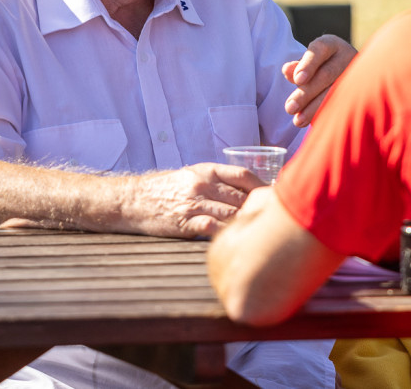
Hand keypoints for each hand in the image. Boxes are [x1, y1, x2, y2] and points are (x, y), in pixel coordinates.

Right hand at [118, 163, 266, 238]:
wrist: (133, 200)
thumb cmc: (166, 189)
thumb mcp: (192, 175)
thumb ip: (219, 181)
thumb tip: (249, 190)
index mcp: (207, 170)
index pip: (244, 175)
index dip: (264, 186)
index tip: (276, 196)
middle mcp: (203, 184)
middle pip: (242, 196)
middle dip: (260, 208)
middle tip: (275, 219)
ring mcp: (194, 203)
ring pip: (232, 213)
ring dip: (247, 223)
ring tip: (260, 233)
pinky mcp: (186, 222)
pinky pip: (215, 228)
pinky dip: (229, 234)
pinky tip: (237, 240)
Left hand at [282, 34, 356, 126]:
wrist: (348, 72)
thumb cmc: (321, 66)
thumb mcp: (310, 62)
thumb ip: (298, 67)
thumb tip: (287, 70)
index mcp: (332, 45)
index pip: (319, 50)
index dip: (308, 65)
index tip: (298, 80)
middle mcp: (347, 56)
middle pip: (326, 75)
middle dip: (306, 93)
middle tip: (289, 108)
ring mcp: (357, 74)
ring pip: (336, 92)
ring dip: (315, 108)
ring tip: (298, 121)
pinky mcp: (362, 91)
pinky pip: (345, 104)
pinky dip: (327, 114)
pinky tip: (315, 124)